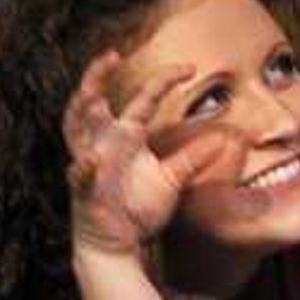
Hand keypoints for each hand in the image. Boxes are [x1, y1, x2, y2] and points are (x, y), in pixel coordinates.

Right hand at [61, 52, 240, 255]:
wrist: (118, 243)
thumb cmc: (136, 206)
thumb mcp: (171, 179)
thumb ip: (192, 158)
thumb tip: (223, 140)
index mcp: (124, 135)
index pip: (142, 99)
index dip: (162, 80)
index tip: (190, 67)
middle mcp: (103, 143)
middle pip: (91, 103)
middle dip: (96, 78)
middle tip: (110, 56)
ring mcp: (90, 165)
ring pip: (76, 131)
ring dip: (81, 112)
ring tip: (91, 95)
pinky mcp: (85, 192)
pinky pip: (80, 177)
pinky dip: (83, 167)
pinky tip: (91, 159)